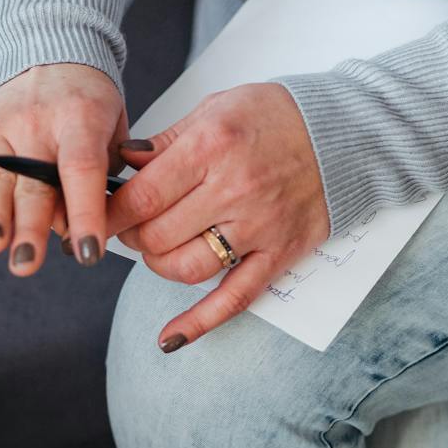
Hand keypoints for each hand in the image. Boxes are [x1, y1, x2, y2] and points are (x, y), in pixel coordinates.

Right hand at [0, 63, 127, 275]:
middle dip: (30, 225)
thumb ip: (100, 178)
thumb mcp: (110, 128)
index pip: (81, 168)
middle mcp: (35, 124)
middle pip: (32, 181)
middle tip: (28, 260)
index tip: (90, 251)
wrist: (45, 51)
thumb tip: (73, 232)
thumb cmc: (84, 101)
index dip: (85, 212)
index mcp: (79, 117)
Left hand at [105, 83, 329, 351]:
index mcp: (211, 147)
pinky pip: (234, 298)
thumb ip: (166, 141)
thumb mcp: (216, 107)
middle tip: (134, 226)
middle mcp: (234, 190)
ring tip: (159, 249)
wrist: (348, 132)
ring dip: (159, 265)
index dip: (111, 213)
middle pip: (158, 236)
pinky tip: (170, 339)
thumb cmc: (276, 116)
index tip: (99, 216)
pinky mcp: (279, 254)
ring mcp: (259, 227)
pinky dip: (199, 323)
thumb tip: (121, 165)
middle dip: (134, 237)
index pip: (142, 196)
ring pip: (186, 268)